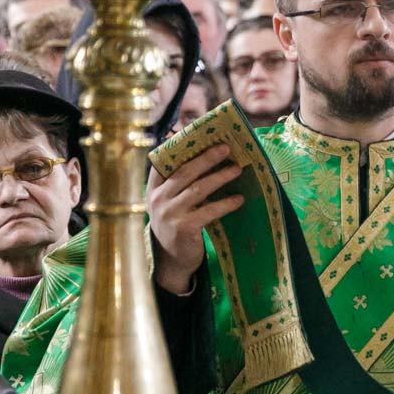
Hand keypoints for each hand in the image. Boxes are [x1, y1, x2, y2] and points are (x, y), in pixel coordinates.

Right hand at [148, 144, 243, 295]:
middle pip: (185, 172)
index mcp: (153, 189)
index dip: (180, 147)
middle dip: (207, 158)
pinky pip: (209, 211)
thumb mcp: (170, 202)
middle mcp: (158, 199)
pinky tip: (240, 199)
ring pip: (198, 189)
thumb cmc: (176, 223)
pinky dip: (226, 204)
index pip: (163, 163)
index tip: (199, 134)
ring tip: (238, 169)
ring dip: (220, 177)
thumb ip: (181, 182)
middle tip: (226, 147)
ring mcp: (169, 214)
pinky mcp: (184, 228)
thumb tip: (208, 155)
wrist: (172, 259)